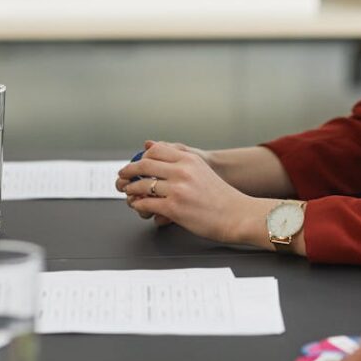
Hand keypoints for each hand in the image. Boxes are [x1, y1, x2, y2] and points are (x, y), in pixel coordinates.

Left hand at [118, 142, 253, 241]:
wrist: (237, 215)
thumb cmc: (222, 197)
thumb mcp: (202, 170)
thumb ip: (180, 160)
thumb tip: (151, 145)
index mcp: (190, 160)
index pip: (156, 151)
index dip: (141, 157)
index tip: (136, 164)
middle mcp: (182, 171)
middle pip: (144, 165)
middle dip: (128, 171)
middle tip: (123, 176)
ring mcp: (177, 189)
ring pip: (142, 185)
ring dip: (131, 190)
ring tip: (129, 193)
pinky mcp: (174, 208)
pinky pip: (147, 204)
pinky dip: (139, 205)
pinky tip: (139, 206)